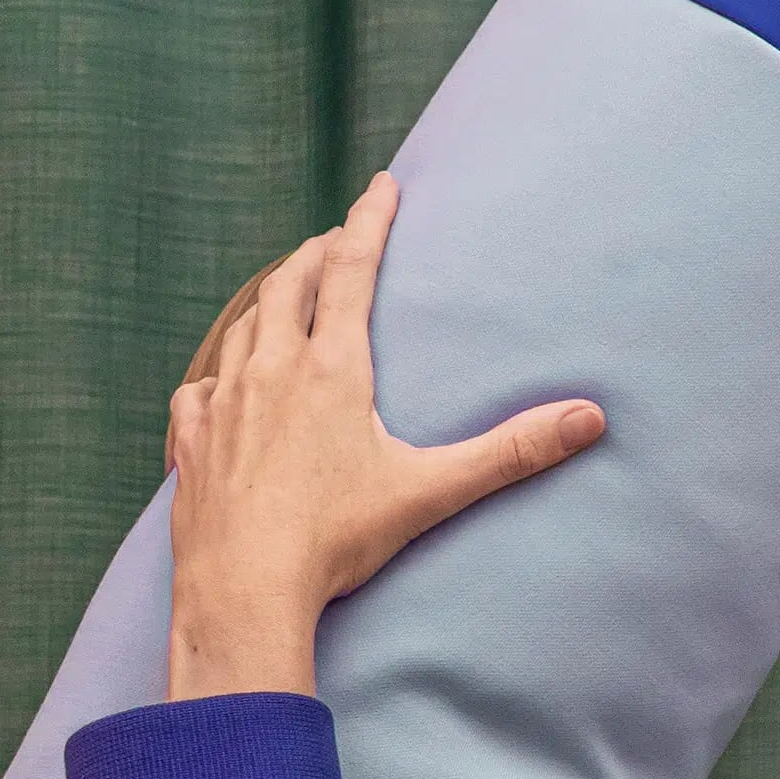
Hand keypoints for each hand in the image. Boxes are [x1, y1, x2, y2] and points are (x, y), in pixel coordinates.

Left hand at [163, 170, 604, 700]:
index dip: (369, 221)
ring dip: (265, 305)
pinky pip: (199, 390)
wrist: (244, 593)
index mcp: (330, 369)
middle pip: (287, 285)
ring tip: (281, 301)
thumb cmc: (335, 543)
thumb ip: (508, 453)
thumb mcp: (428, 492)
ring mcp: (222, 403)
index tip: (383, 185)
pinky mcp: (190, 442)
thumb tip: (589, 420)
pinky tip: (220, 387)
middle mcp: (270, 370)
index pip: (350, 268)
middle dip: (312, 254)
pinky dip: (215, 376)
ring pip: (241, 327)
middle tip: (331, 242)